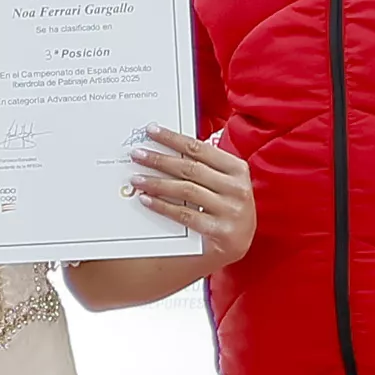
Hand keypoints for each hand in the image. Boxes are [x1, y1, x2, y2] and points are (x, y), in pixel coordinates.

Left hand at [127, 128, 255, 267]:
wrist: (238, 244)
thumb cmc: (224, 207)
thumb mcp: (222, 183)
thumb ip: (203, 167)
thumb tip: (166, 148)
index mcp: (238, 169)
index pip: (200, 149)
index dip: (173, 138)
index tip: (151, 130)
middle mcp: (237, 188)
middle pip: (190, 168)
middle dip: (160, 160)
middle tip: (136, 154)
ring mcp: (231, 211)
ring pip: (186, 191)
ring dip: (157, 183)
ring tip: (136, 179)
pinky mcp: (221, 232)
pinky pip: (185, 215)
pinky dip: (163, 206)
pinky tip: (146, 200)